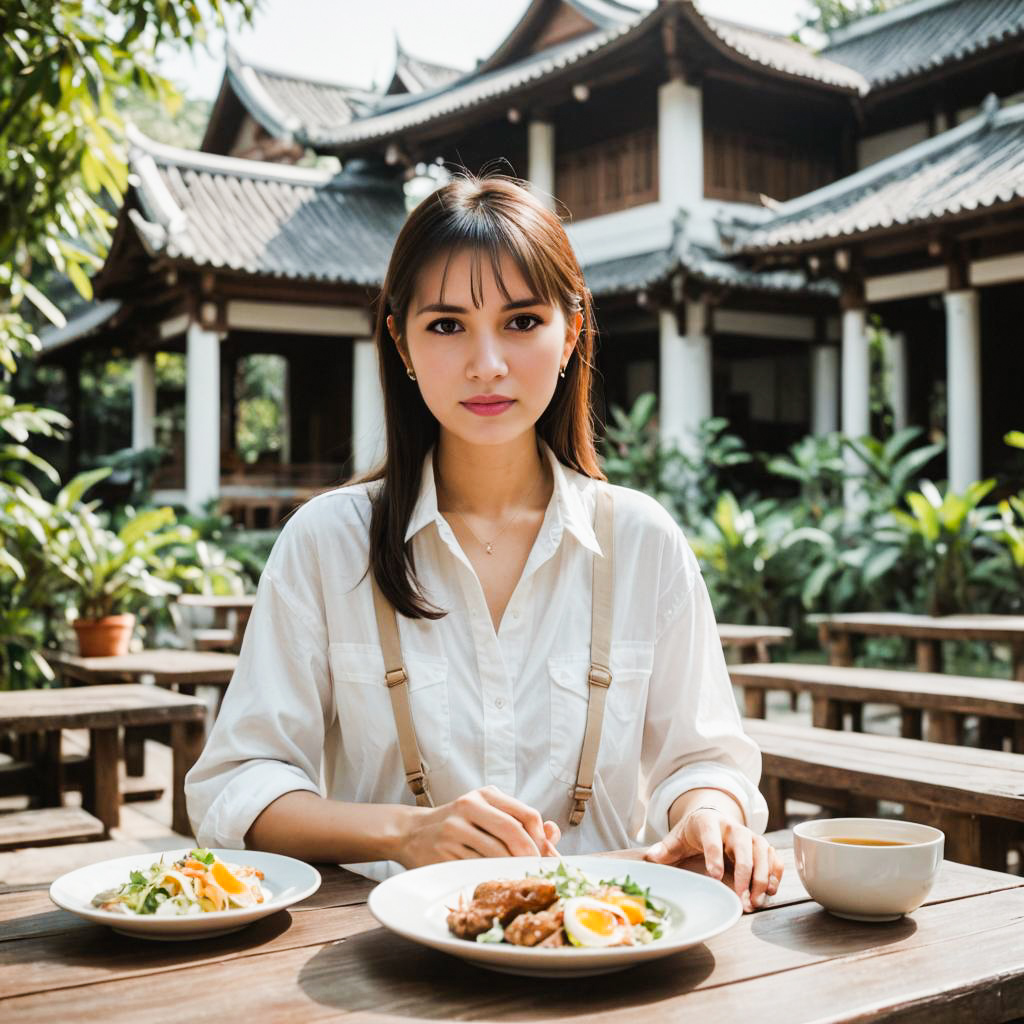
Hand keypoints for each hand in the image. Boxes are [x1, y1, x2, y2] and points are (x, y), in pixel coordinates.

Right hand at [398, 785, 560, 868]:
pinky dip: (492, 877)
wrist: (412, 832)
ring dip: (513, 870)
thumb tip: (553, 833)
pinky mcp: (443, 853)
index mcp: (485, 795)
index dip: (541, 839)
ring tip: (520, 878)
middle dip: (531, 857)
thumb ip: (520, 821)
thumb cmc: (459, 824)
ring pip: (497, 854)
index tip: (546, 856)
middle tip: (538, 872)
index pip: (527, 815)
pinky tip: (496, 881)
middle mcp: (469, 807)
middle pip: (513, 833)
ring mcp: (454, 830)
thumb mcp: (488, 813)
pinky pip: (477, 869)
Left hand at [644, 808, 782, 912]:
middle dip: (744, 872)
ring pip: (762, 851)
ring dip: (763, 877)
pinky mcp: (761, 846)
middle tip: (742, 897)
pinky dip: (776, 873)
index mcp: (708, 822)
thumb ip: (666, 848)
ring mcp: (749, 835)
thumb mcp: (677, 837)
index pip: (712, 837)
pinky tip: (771, 892)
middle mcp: (733, 826)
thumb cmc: (693, 833)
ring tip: (756, 901)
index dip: (714, 855)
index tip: (714, 876)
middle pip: (743, 844)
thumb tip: (651, 856)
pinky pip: (774, 857)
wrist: (712, 819)